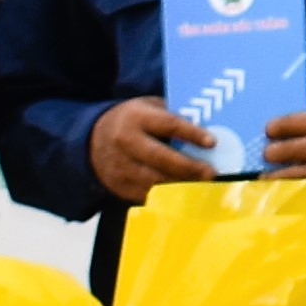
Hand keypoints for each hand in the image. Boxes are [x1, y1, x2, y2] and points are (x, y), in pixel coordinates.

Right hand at [88, 97, 217, 201]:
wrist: (92, 139)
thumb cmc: (134, 121)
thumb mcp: (149, 108)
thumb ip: (173, 116)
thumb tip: (211, 128)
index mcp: (136, 117)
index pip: (168, 125)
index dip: (192, 134)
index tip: (212, 142)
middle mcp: (125, 142)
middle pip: (161, 158)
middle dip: (189, 167)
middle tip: (211, 173)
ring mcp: (120, 166)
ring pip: (155, 181)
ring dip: (182, 185)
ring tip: (203, 186)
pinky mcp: (119, 186)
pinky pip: (147, 195)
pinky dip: (168, 197)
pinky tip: (185, 195)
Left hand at [257, 109, 305, 180]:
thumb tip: (277, 131)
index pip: (285, 124)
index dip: (272, 129)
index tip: (270, 131)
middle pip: (279, 150)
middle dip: (269, 151)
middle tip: (270, 152)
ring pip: (284, 173)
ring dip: (272, 171)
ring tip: (267, 171)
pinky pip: (297, 183)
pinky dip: (285, 181)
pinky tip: (278, 181)